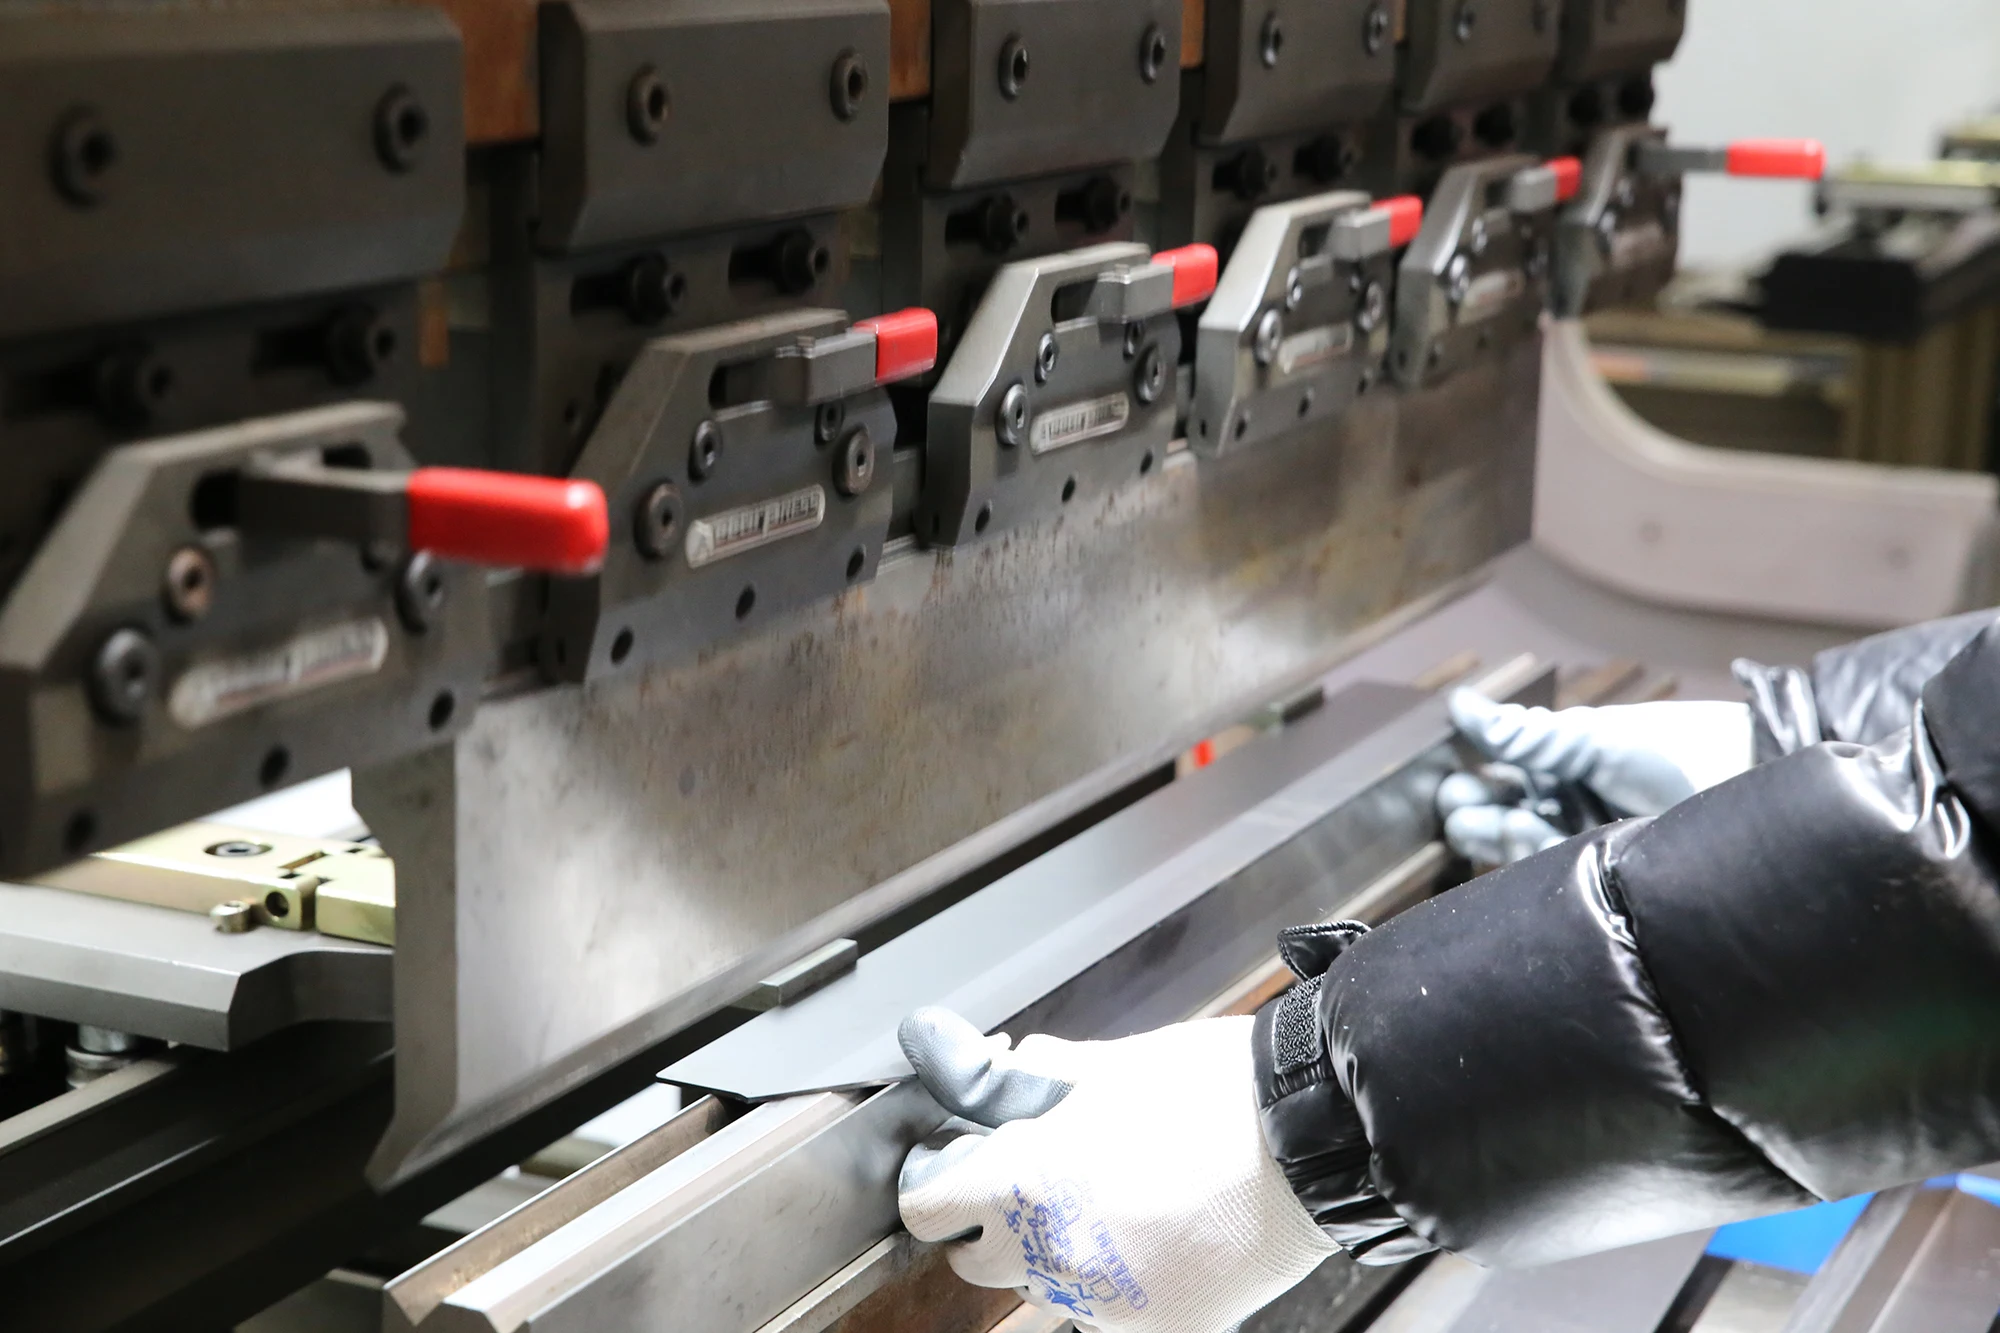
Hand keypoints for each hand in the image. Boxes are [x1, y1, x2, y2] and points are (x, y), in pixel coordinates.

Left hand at [897, 1008, 1335, 1332]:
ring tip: (1111, 1205)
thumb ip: (1029, 1078)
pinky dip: (1119, 1281)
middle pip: (976, 1260)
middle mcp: (1052, 1253)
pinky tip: (1157, 1237)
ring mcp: (1104, 1302)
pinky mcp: (1157, 1327)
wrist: (1311, 1139)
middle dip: (993, 1221)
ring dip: (1055, 1253)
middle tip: (1038, 1180)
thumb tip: (981, 1063)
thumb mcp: (1105, 1067)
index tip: (962, 1162)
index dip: (941, 1180)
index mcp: (1024, 1181)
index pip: (925, 1208)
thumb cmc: (1211, 1092)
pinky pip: (1109, 1312)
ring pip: (1043, 1289)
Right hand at [1441, 691, 1752, 864]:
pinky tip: (1524, 835)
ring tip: (1500, 822)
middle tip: (1463, 799)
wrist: (1721, 809)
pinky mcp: (1568, 878)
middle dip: (1463, 803)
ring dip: (1486, 829)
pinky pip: (1523, 868)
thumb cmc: (1663, 761)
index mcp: (1542, 760)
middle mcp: (1540, 801)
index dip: (1458, 762)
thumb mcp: (1589, 740)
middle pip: (1474, 806)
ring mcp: (1552, 841)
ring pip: (1491, 839)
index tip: (1447, 762)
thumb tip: (1458, 704)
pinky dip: (1516, 850)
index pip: (1479, 762)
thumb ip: (1523, 733)